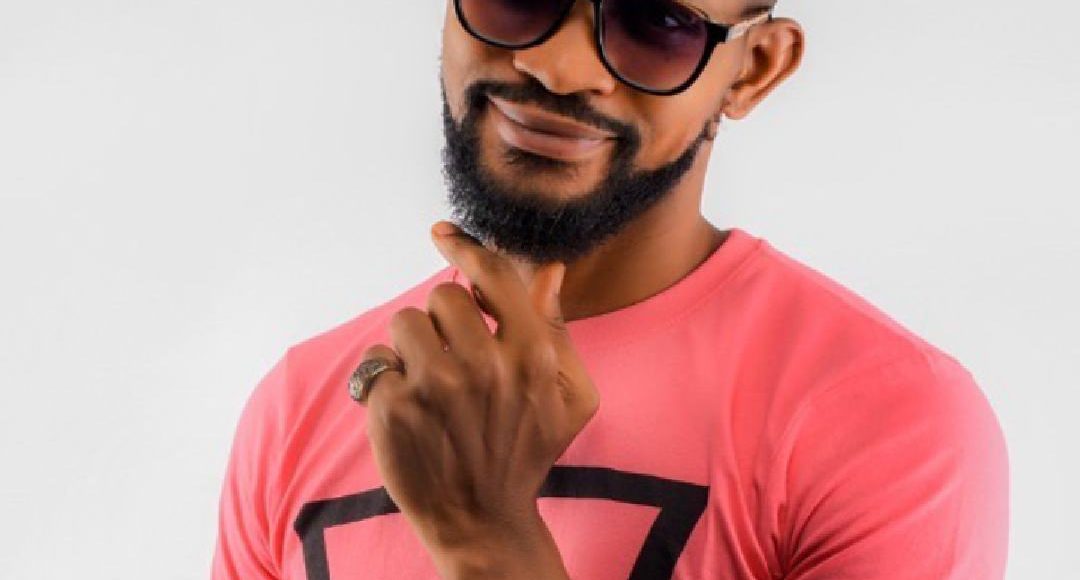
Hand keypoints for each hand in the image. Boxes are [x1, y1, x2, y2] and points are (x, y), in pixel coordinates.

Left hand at [358, 220, 599, 577]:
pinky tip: (406, 410)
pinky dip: (385, 382)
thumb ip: (558, 331)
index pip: (493, 276)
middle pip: (443, 298)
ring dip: (411, 348)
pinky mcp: (394, 407)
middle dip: (442, 321)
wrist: (482, 519)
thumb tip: (548, 271)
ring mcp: (436, 386)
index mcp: (532, 355)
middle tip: (450, 357)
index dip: (466, 248)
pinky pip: (377, 362)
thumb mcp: (570, 397)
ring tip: (427, 384)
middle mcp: (485, 365)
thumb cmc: (526, 453)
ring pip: (406, 323)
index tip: (444, 235)